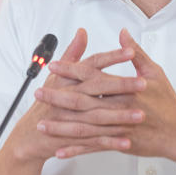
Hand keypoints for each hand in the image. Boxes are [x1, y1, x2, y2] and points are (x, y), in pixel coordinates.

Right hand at [3, 28, 142, 162]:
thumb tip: (82, 32)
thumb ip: (72, 53)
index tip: (130, 51)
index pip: (91, 65)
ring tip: (140, 114)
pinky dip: (110, 143)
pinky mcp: (72, 139)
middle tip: (144, 83)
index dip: (111, 57)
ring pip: (98, 116)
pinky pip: (94, 141)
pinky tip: (128, 141)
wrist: (32, 134)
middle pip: (97, 89)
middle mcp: (68, 97)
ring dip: (120, 116)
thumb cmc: (46, 102)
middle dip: (121, 86)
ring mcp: (70, 119)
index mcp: (67, 80)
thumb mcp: (56, 76)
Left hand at [37, 28, 175, 161]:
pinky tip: (59, 151)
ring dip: (61, 126)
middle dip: (57, 97)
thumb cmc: (168, 102)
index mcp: (125, 88)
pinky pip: (94, 147)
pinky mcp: (119, 143)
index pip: (93, 75)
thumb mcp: (155, 73)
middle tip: (37, 94)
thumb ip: (136, 53)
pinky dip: (76, 150)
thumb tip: (123, 33)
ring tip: (41, 123)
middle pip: (82, 101)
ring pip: (84, 127)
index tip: (54, 66)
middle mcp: (119, 107)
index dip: (71, 70)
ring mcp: (118, 128)